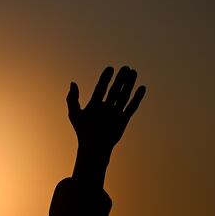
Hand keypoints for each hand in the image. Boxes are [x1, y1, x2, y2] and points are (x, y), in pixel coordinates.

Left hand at [67, 66, 145, 186]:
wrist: (94, 148)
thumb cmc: (83, 132)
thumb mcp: (75, 114)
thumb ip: (72, 98)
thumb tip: (73, 83)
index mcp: (94, 105)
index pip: (101, 88)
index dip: (105, 78)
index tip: (110, 68)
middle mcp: (106, 107)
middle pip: (114, 90)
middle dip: (120, 79)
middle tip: (125, 67)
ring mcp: (115, 113)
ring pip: (123, 95)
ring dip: (129, 84)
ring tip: (133, 72)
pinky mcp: (123, 119)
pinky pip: (132, 107)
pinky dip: (137, 98)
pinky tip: (142, 88)